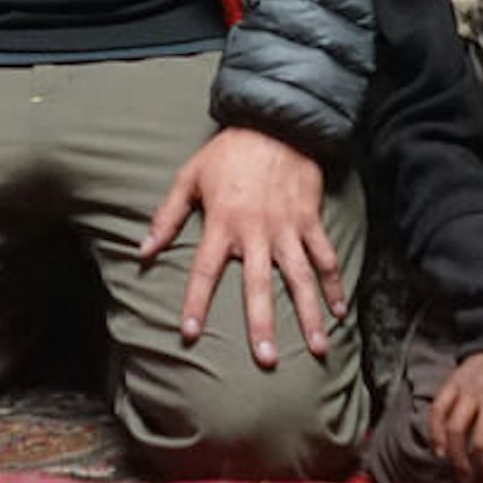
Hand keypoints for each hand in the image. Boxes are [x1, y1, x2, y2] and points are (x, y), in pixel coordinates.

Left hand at [138, 126, 345, 368]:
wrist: (275, 123)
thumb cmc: (227, 152)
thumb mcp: (188, 178)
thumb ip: (166, 217)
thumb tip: (142, 251)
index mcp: (223, 223)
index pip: (205, 271)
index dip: (196, 302)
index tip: (190, 333)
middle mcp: (256, 232)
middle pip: (258, 286)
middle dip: (262, 324)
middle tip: (266, 359)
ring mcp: (288, 228)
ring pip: (300, 278)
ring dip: (310, 314)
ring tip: (319, 348)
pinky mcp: (310, 221)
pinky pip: (325, 257)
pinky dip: (335, 284)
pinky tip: (340, 312)